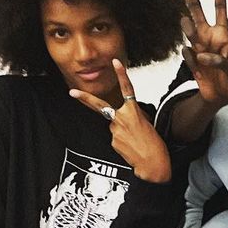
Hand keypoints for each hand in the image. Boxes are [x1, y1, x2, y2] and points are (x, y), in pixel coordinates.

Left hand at [70, 59, 170, 182]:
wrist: (152, 164)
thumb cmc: (155, 145)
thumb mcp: (150, 124)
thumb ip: (136, 116)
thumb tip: (129, 117)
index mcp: (133, 112)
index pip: (127, 89)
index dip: (121, 74)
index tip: (116, 63)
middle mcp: (121, 119)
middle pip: (100, 106)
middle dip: (84, 98)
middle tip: (72, 92)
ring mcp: (114, 131)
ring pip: (114, 126)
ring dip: (122, 131)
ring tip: (135, 141)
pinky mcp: (112, 141)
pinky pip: (116, 137)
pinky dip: (122, 141)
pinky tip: (131, 147)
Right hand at [173, 0, 227, 110]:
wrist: (221, 96)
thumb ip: (221, 59)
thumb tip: (199, 54)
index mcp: (222, 32)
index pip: (219, 6)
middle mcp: (207, 35)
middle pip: (195, 7)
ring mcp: (197, 46)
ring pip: (188, 27)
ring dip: (187, 27)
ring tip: (187, 26)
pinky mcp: (191, 60)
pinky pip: (187, 54)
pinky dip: (193, 58)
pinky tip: (200, 65)